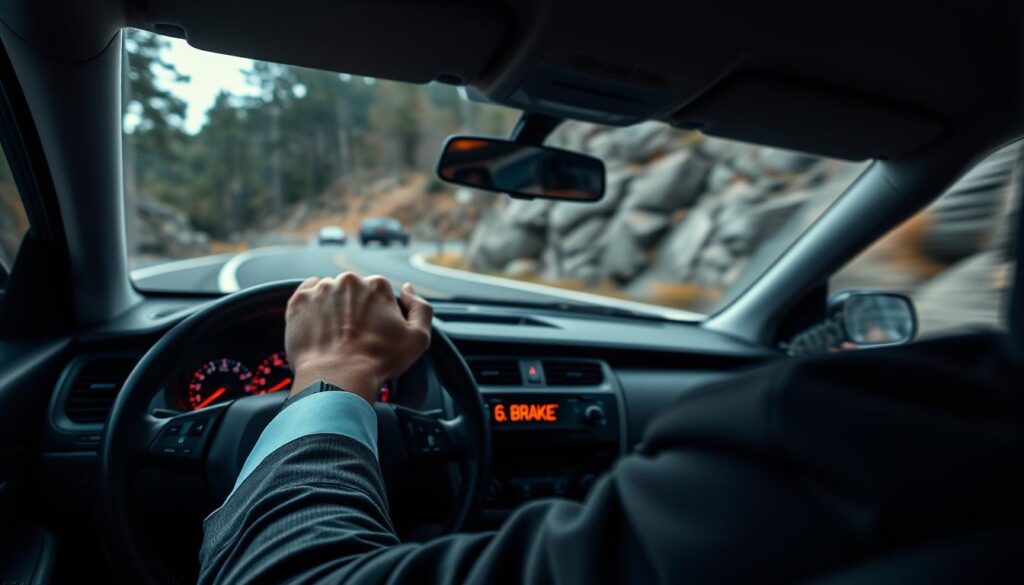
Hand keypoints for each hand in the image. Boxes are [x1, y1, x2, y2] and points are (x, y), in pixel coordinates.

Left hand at [285, 273, 432, 402]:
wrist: (336, 377)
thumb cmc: (377, 361)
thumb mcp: (418, 339)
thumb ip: (421, 308)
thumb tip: (408, 289)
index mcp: (377, 285)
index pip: (378, 293)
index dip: (377, 314)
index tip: (373, 332)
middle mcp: (349, 281)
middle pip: (353, 291)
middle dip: (354, 309)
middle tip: (353, 336)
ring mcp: (321, 289)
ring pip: (329, 292)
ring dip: (332, 307)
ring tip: (334, 335)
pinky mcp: (299, 301)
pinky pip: (306, 295)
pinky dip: (312, 307)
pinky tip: (318, 327)